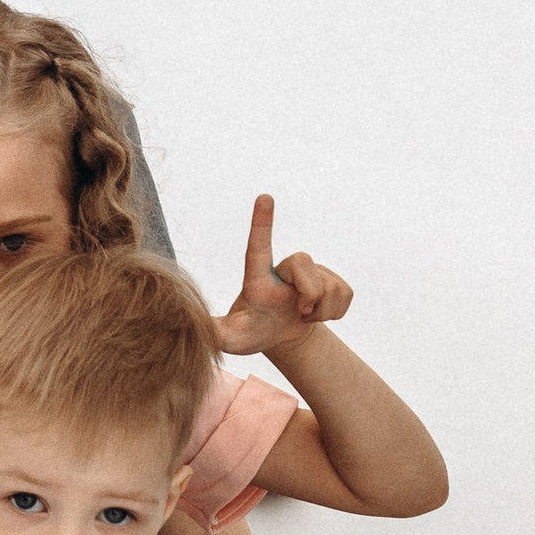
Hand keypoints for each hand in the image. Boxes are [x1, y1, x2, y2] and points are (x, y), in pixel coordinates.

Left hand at [215, 194, 354, 354]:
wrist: (283, 336)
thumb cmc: (253, 333)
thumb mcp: (231, 338)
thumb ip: (213, 332)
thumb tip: (190, 326)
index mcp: (258, 277)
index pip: (258, 246)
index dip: (261, 222)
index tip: (264, 196)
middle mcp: (284, 268)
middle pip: (304, 263)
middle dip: (310, 293)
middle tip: (300, 313)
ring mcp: (311, 272)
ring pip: (329, 285)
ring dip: (322, 310)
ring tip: (303, 316)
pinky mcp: (332, 281)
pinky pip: (344, 294)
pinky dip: (335, 312)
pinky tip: (318, 315)